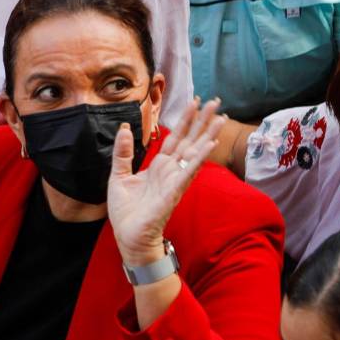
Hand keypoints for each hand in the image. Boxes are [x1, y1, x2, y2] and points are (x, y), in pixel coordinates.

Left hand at [108, 98, 224, 265]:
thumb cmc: (126, 212)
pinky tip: (210, 144)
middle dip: (203, 121)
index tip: (195, 102)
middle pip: (191, 140)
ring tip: (221, 117)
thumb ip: (123, 153)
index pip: (175, 138)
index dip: (185, 120)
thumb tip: (123, 128)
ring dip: (208, 134)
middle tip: (217, 102)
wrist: (128, 237)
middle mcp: (171, 171)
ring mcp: (175, 180)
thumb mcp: (118, 176)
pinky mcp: (174, 192)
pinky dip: (200, 158)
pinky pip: (188, 172)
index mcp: (159, 166)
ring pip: (195, 152)